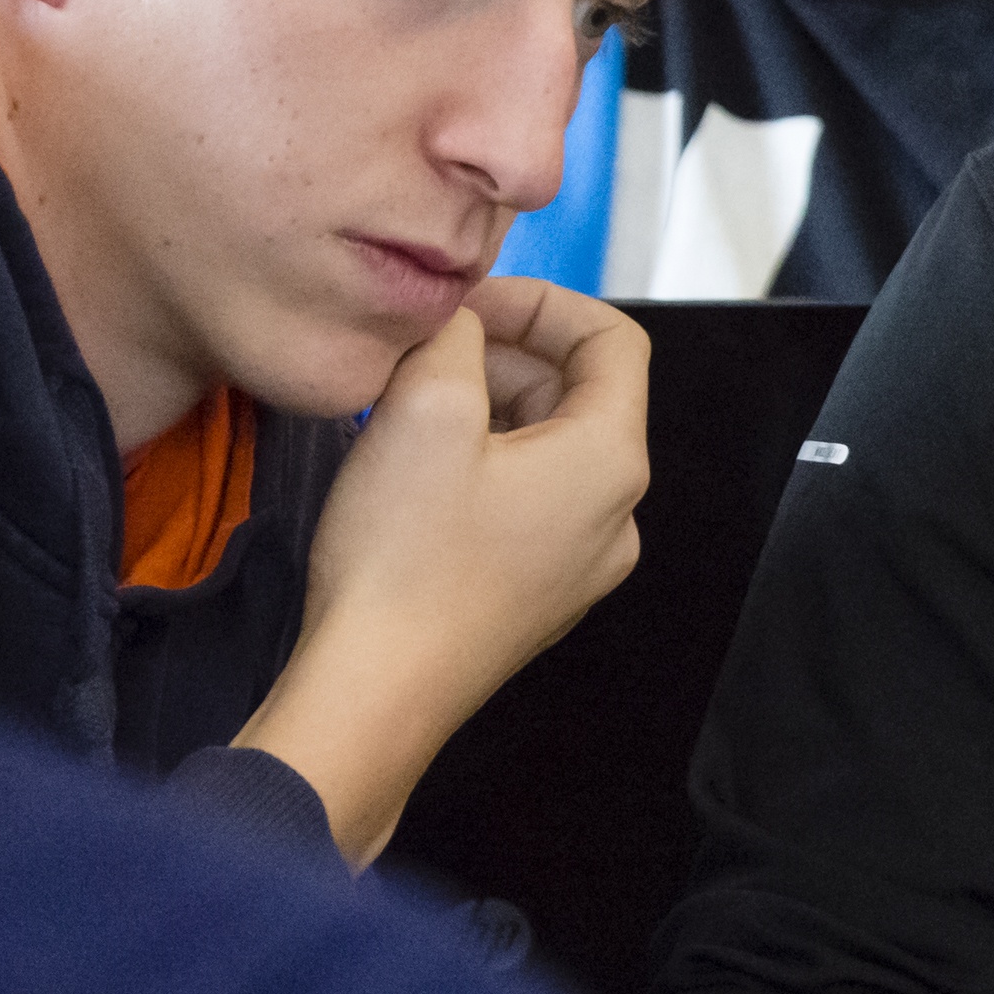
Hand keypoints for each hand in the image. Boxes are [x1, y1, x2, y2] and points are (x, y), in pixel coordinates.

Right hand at [232, 278, 649, 863]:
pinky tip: (413, 467)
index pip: (614, 340)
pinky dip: (481, 463)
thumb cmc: (404, 557)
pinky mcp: (538, 593)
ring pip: (547, 447)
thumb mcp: (423, 409)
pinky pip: (526, 501)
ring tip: (405, 402)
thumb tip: (460, 315)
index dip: (542, 302)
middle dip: (503, 356)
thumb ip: (453, 336)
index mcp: (612, 460)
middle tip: (420, 350)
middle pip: (580, 394)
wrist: (376, 690)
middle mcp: (617, 513)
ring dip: (486, 407)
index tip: (468, 302)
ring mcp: (581, 561)